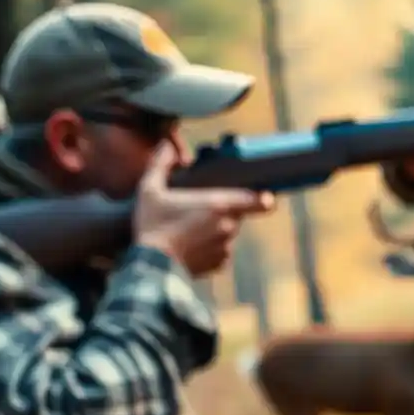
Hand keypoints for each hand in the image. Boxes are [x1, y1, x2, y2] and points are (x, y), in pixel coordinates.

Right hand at [134, 141, 273, 275]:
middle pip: (237, 214)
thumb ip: (160, 164)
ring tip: (190, 231)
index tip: (263, 196)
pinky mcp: (220, 264)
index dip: (263, 198)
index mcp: (219, 204)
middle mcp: (228, 226)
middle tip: (199, 210)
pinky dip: (211, 249)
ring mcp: (226, 247)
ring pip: (228, 233)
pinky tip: (191, 247)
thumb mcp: (150, 191)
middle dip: (223, 211)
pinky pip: (221, 252)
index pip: (258, 199)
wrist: (152, 267)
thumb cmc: (153, 226)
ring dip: (216, 231)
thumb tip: (166, 146)